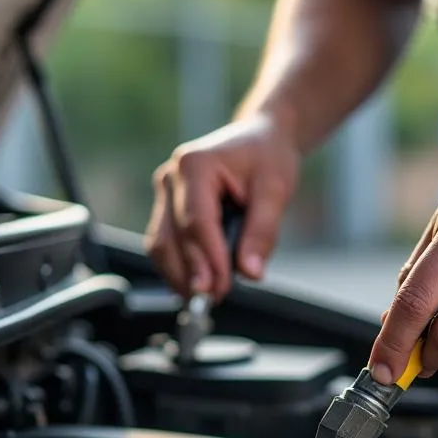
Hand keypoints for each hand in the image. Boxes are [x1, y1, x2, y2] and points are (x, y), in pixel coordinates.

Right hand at [144, 114, 300, 299]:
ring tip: (206, 296)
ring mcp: (165, 193)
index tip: (222, 288)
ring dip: (180, 276)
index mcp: (195, 164)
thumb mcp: (276, 190)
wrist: (260, 138)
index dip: (208, 260)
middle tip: (214, 298)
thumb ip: (262, 232)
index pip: (196, 223)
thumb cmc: (267, 157)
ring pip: (161, 245)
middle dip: (192, 273)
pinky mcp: (167, 208)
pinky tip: (197, 282)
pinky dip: (179, 267)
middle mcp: (172, 177)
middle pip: (171, 238)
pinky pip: (165, 244)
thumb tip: (249, 272)